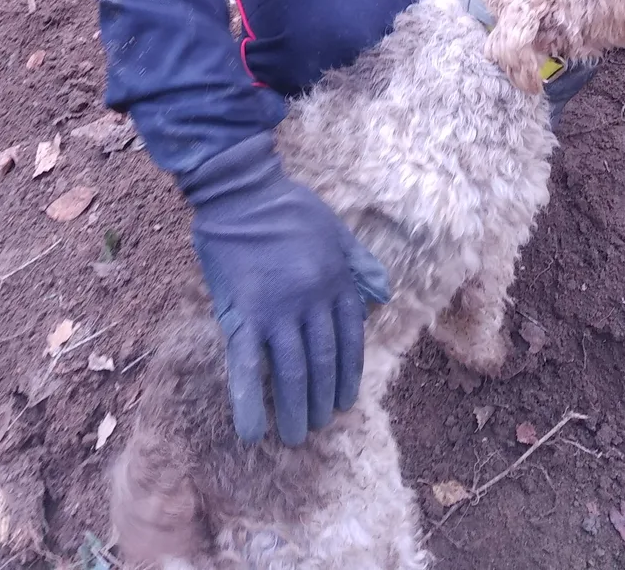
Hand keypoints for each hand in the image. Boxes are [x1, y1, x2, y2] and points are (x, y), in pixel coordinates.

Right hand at [179, 131, 389, 445]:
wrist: (242, 191)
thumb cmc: (289, 207)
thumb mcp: (336, 230)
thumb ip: (359, 263)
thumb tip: (382, 295)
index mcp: (337, 281)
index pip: (350, 340)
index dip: (349, 374)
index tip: (346, 400)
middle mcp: (313, 301)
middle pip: (324, 363)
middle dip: (324, 400)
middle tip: (320, 424)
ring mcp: (278, 310)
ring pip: (293, 372)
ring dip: (296, 409)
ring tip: (297, 434)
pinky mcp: (243, 314)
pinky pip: (247, 366)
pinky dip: (249, 402)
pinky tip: (252, 431)